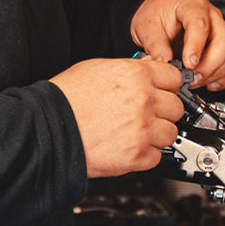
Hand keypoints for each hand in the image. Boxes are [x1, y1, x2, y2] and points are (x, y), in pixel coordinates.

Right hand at [50, 58, 185, 177]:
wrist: (47, 129)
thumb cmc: (65, 99)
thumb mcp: (96, 68)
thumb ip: (128, 70)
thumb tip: (145, 71)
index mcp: (135, 75)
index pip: (175, 78)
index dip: (167, 86)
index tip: (162, 92)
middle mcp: (143, 101)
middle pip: (176, 107)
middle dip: (162, 112)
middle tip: (144, 115)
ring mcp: (142, 129)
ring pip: (171, 133)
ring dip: (156, 135)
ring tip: (134, 133)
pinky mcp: (136, 155)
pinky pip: (156, 156)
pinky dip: (144, 155)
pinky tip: (127, 147)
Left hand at [129, 0, 224, 90]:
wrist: (161, 11)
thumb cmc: (156, 13)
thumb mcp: (147, 25)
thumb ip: (155, 44)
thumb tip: (164, 63)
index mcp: (192, 6)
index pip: (200, 25)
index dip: (196, 47)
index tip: (188, 64)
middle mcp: (211, 17)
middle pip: (224, 41)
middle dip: (210, 65)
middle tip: (192, 78)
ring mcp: (220, 31)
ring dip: (216, 73)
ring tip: (195, 82)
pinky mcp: (223, 46)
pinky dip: (224, 77)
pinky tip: (209, 84)